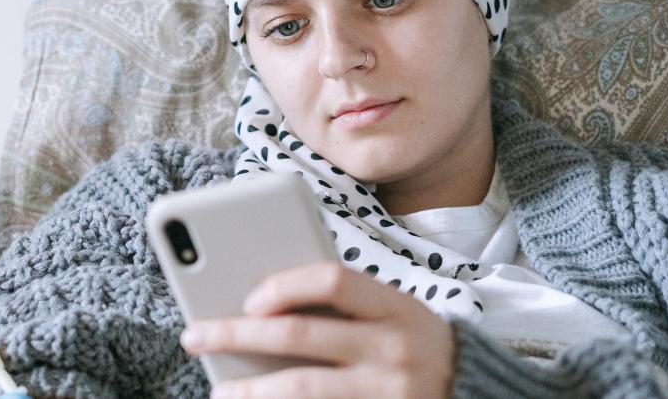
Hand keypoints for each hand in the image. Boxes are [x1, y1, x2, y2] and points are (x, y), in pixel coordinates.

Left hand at [179, 260, 455, 398]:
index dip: (284, 285)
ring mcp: (390, 392)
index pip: (333, 280)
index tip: (246, 299)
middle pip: (300, 336)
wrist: (472, 395)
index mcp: (396, 306)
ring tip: (220, 390)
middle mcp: (395, 348)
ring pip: (302, 388)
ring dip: (251, 390)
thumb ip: (340, 305)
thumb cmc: (410, 344)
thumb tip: (254, 303)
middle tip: (195, 336)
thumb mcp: (391, 314)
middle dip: (237, 334)